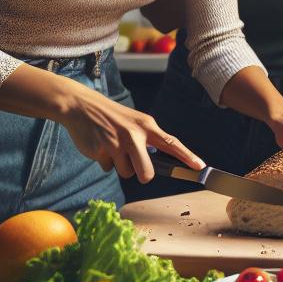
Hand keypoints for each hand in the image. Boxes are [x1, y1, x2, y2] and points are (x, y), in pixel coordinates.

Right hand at [58, 86, 204, 182]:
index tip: (200, 167)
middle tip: (138, 170)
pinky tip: (100, 146)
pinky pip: (108, 168)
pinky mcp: (101, 151)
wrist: (82, 106)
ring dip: (120, 165)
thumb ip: (148, 141)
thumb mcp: (135, 123)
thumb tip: (157, 166)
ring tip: (113, 147)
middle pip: (146, 172)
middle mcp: (134, 135)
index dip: (187, 156)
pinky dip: (105, 161)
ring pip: (126, 172)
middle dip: (143, 175)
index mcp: (146, 126)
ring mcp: (116, 143)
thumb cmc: (113, 118)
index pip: (171, 143)